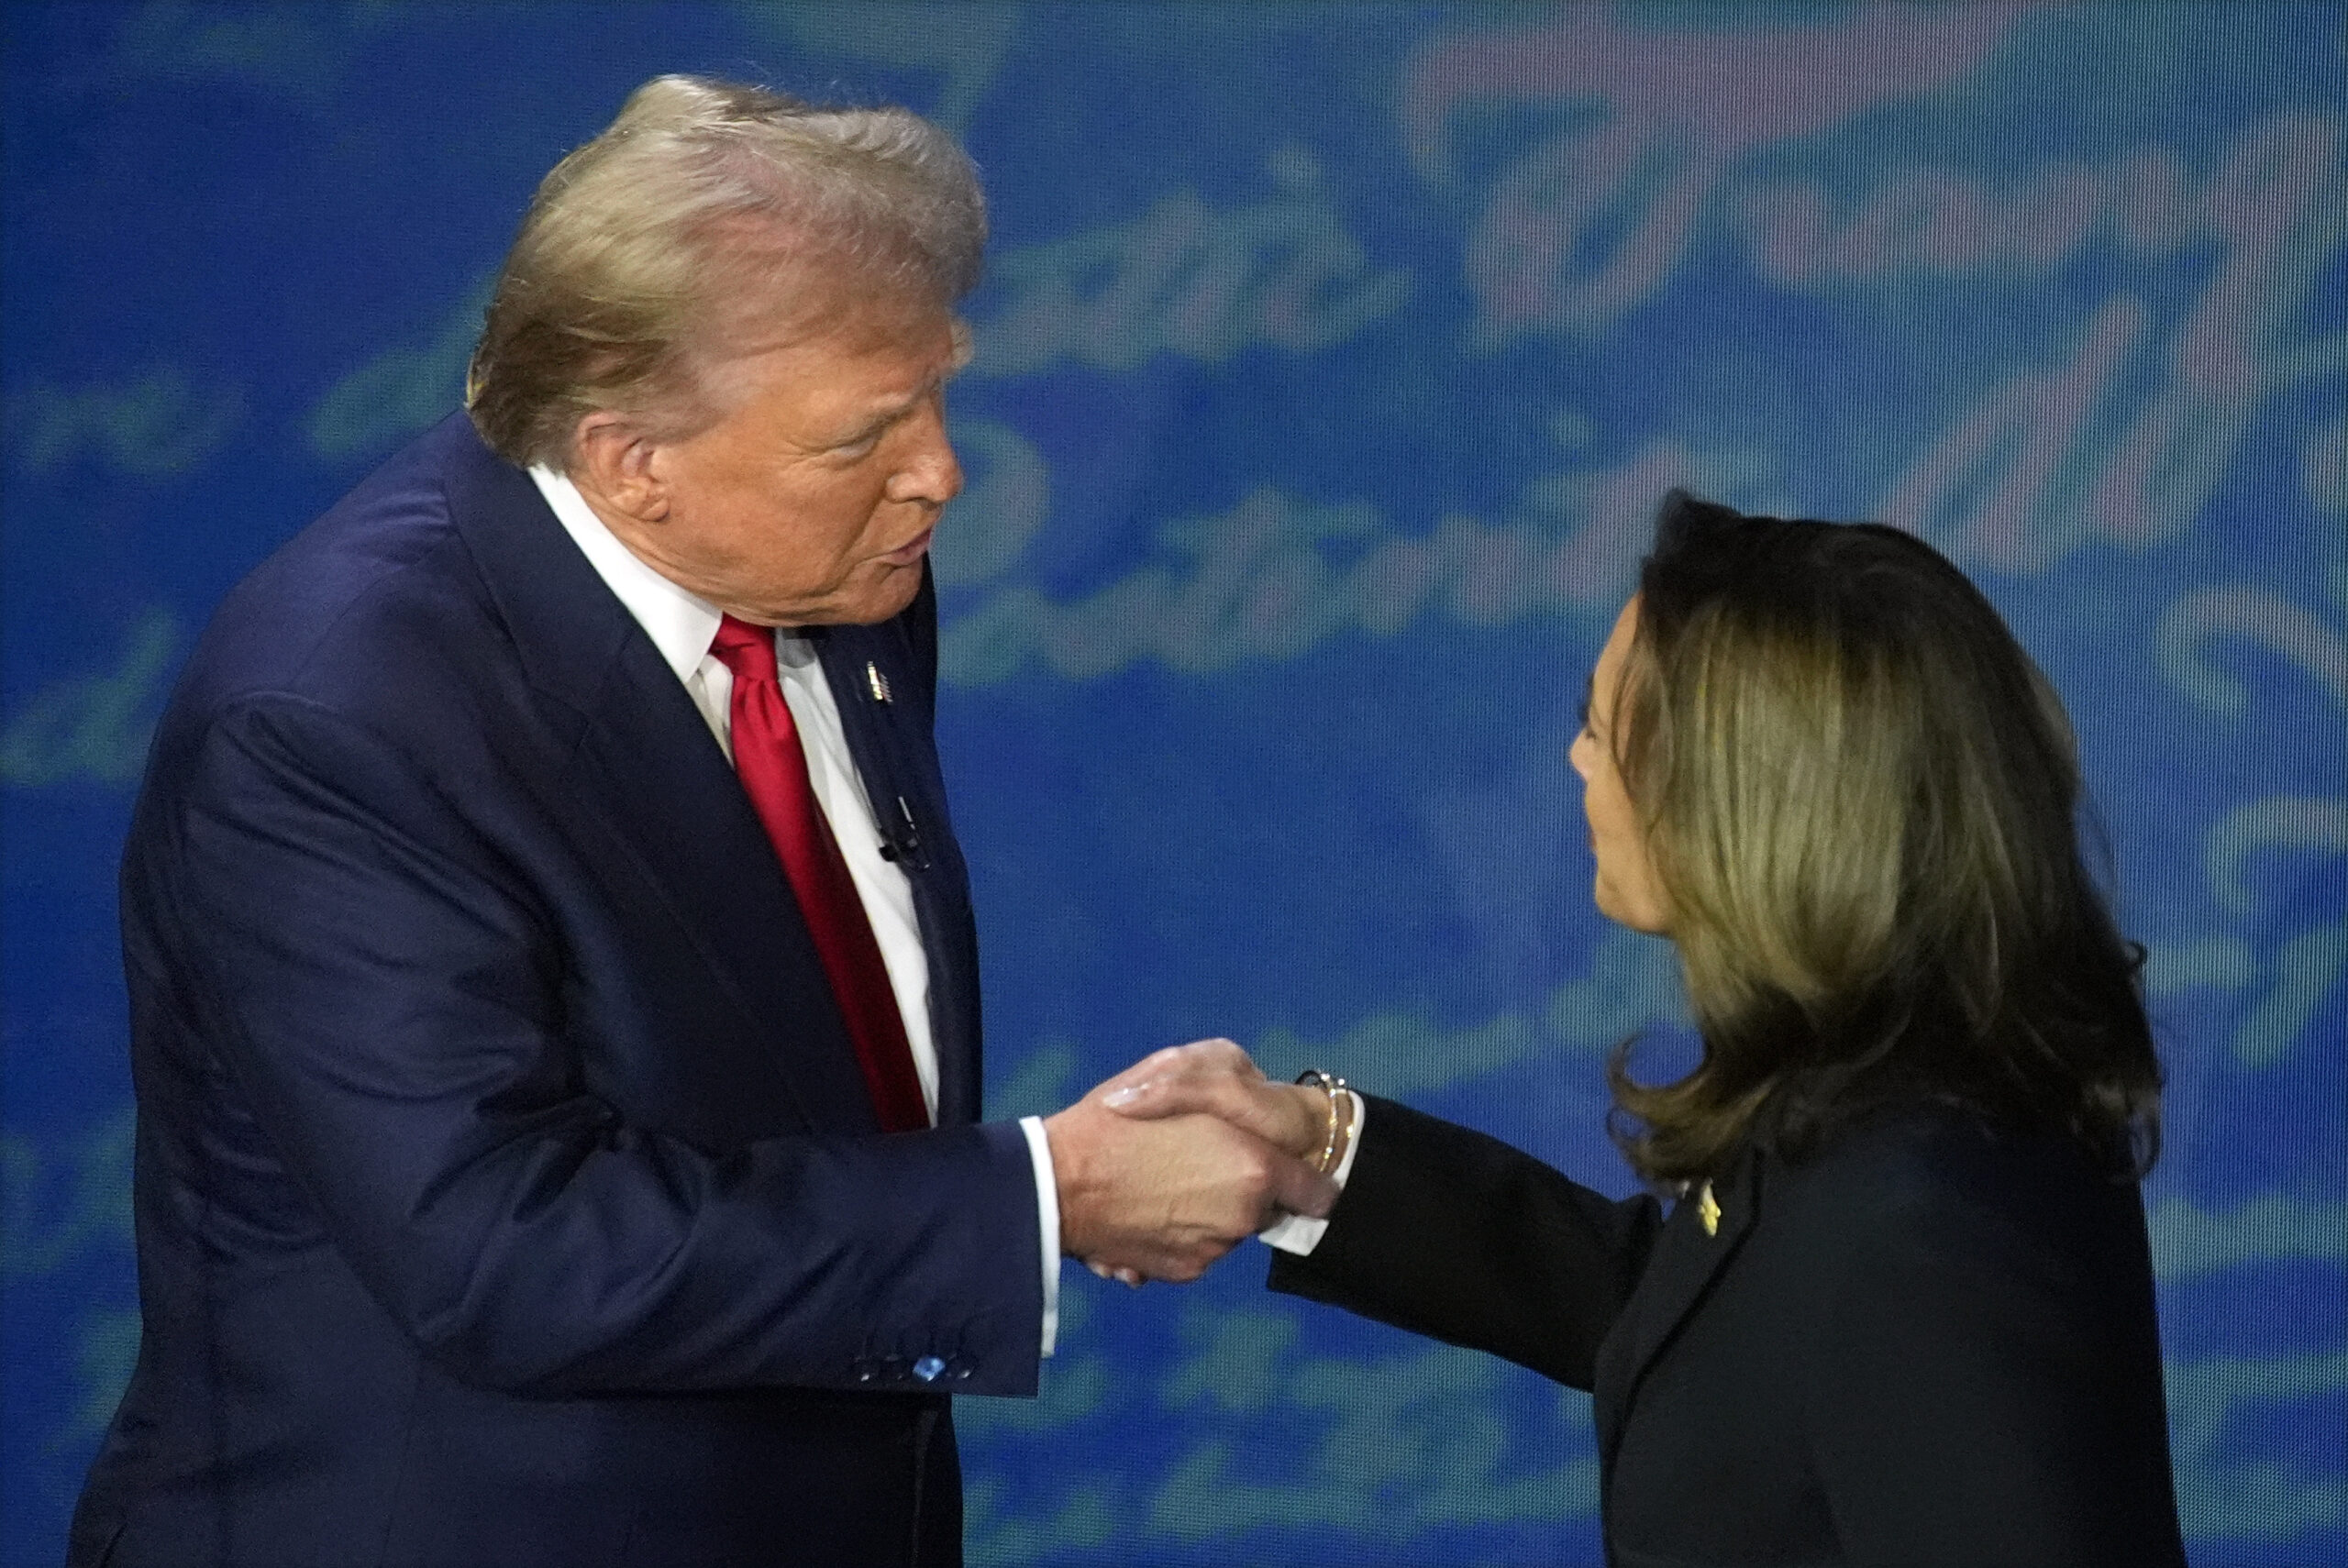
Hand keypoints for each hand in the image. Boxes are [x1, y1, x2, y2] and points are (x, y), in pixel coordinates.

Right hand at [1044, 1045, 1336, 1285]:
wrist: (1055, 1184)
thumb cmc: (1117, 1121)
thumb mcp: (1180, 1071)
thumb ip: (1235, 1082)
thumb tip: (1259, 1096)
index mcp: (1254, 1170)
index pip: (1316, 1192)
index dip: (1305, 1177)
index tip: (1289, 1170)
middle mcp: (1242, 1218)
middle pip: (1264, 1205)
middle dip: (1243, 1185)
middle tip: (1195, 1160)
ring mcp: (1213, 1250)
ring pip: (1230, 1227)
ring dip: (1210, 1208)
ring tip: (1161, 1180)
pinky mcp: (1183, 1271)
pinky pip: (1197, 1247)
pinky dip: (1181, 1231)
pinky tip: (1146, 1206)